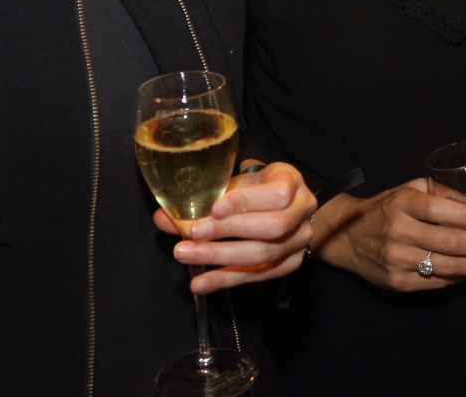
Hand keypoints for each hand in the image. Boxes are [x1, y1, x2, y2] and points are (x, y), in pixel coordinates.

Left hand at [157, 161, 316, 292]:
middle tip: (193, 234)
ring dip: (221, 257)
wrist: (289, 209)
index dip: (245, 203)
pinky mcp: (289, 265)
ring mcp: (300, 242)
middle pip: (272, 227)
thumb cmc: (258, 190)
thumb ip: (205, 197)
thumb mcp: (238, 183)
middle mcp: (302, 213)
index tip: (214, 208)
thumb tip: (163, 217)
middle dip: (229, 231)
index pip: (276, 195)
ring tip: (187, 255)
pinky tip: (201, 283)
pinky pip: (257, 276)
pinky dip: (225, 279)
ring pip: (264, 255)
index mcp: (292, 182)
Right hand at [310, 181, 465, 292]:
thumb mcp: (409, 190)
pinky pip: (436, 282)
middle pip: (449, 242)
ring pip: (446, 266)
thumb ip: (443, 193)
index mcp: (402, 204)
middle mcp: (399, 232)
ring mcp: (397, 260)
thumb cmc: (384, 208)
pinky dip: (459, 277)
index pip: (439, 210)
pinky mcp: (397, 282)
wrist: (345, 237)